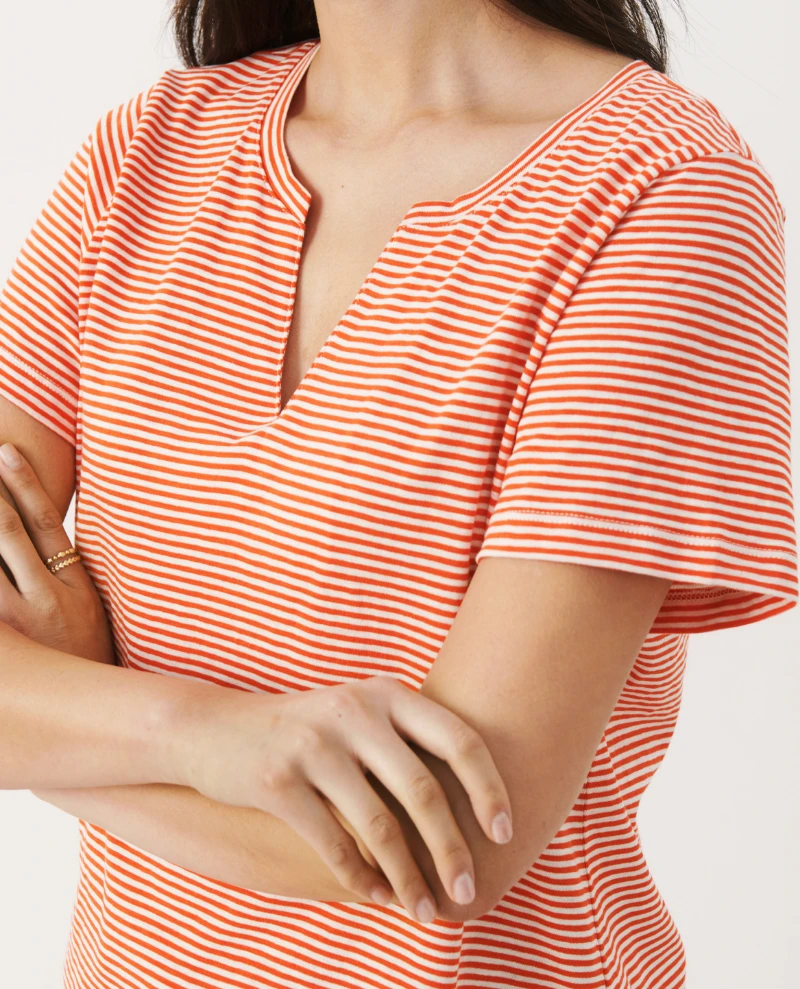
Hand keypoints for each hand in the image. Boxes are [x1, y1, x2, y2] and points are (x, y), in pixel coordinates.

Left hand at [0, 442, 115, 663]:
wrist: (104, 717)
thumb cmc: (91, 661)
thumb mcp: (92, 613)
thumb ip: (69, 577)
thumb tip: (55, 542)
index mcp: (75, 583)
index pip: (46, 520)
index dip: (24, 483)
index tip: (5, 451)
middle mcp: (46, 596)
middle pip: (6, 532)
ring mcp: (20, 622)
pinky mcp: (6, 642)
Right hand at [172, 675, 511, 922]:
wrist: (214, 730)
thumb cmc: (308, 731)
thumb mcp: (359, 715)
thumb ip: (408, 743)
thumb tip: (475, 807)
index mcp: (387, 692)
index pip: (459, 739)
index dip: (490, 788)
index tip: (506, 833)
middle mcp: (355, 710)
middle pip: (424, 789)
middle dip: (452, 849)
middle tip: (468, 892)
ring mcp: (314, 743)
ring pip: (380, 826)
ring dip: (408, 877)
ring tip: (424, 911)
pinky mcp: (278, 780)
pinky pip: (333, 843)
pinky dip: (361, 877)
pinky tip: (377, 895)